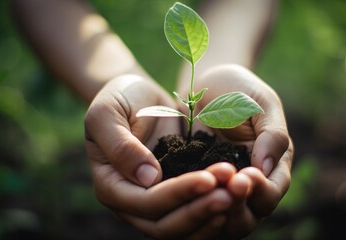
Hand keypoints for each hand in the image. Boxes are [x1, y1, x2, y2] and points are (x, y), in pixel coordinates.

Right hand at [84, 74, 233, 238]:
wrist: (138, 95)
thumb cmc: (119, 98)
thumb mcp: (108, 112)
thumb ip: (121, 145)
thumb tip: (148, 178)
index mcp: (110, 185)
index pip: (145, 203)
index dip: (177, 195)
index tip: (208, 179)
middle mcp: (131, 203)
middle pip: (165, 226)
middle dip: (199, 211)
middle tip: (230, 193)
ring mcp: (155, 204)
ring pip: (182, 230)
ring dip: (210, 216)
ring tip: (237, 196)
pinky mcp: (176, 196)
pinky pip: (194, 216)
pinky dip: (214, 213)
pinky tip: (236, 199)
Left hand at [192, 64, 293, 238]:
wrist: (203, 85)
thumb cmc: (238, 90)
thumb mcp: (261, 103)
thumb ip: (271, 133)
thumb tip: (265, 168)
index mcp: (271, 167)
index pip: (271, 193)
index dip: (261, 191)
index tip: (244, 176)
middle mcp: (248, 186)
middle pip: (248, 216)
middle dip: (238, 207)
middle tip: (223, 187)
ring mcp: (220, 190)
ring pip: (221, 220)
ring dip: (213, 212)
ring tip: (202, 193)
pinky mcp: (194, 188)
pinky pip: (194, 207)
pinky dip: (190, 206)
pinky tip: (180, 193)